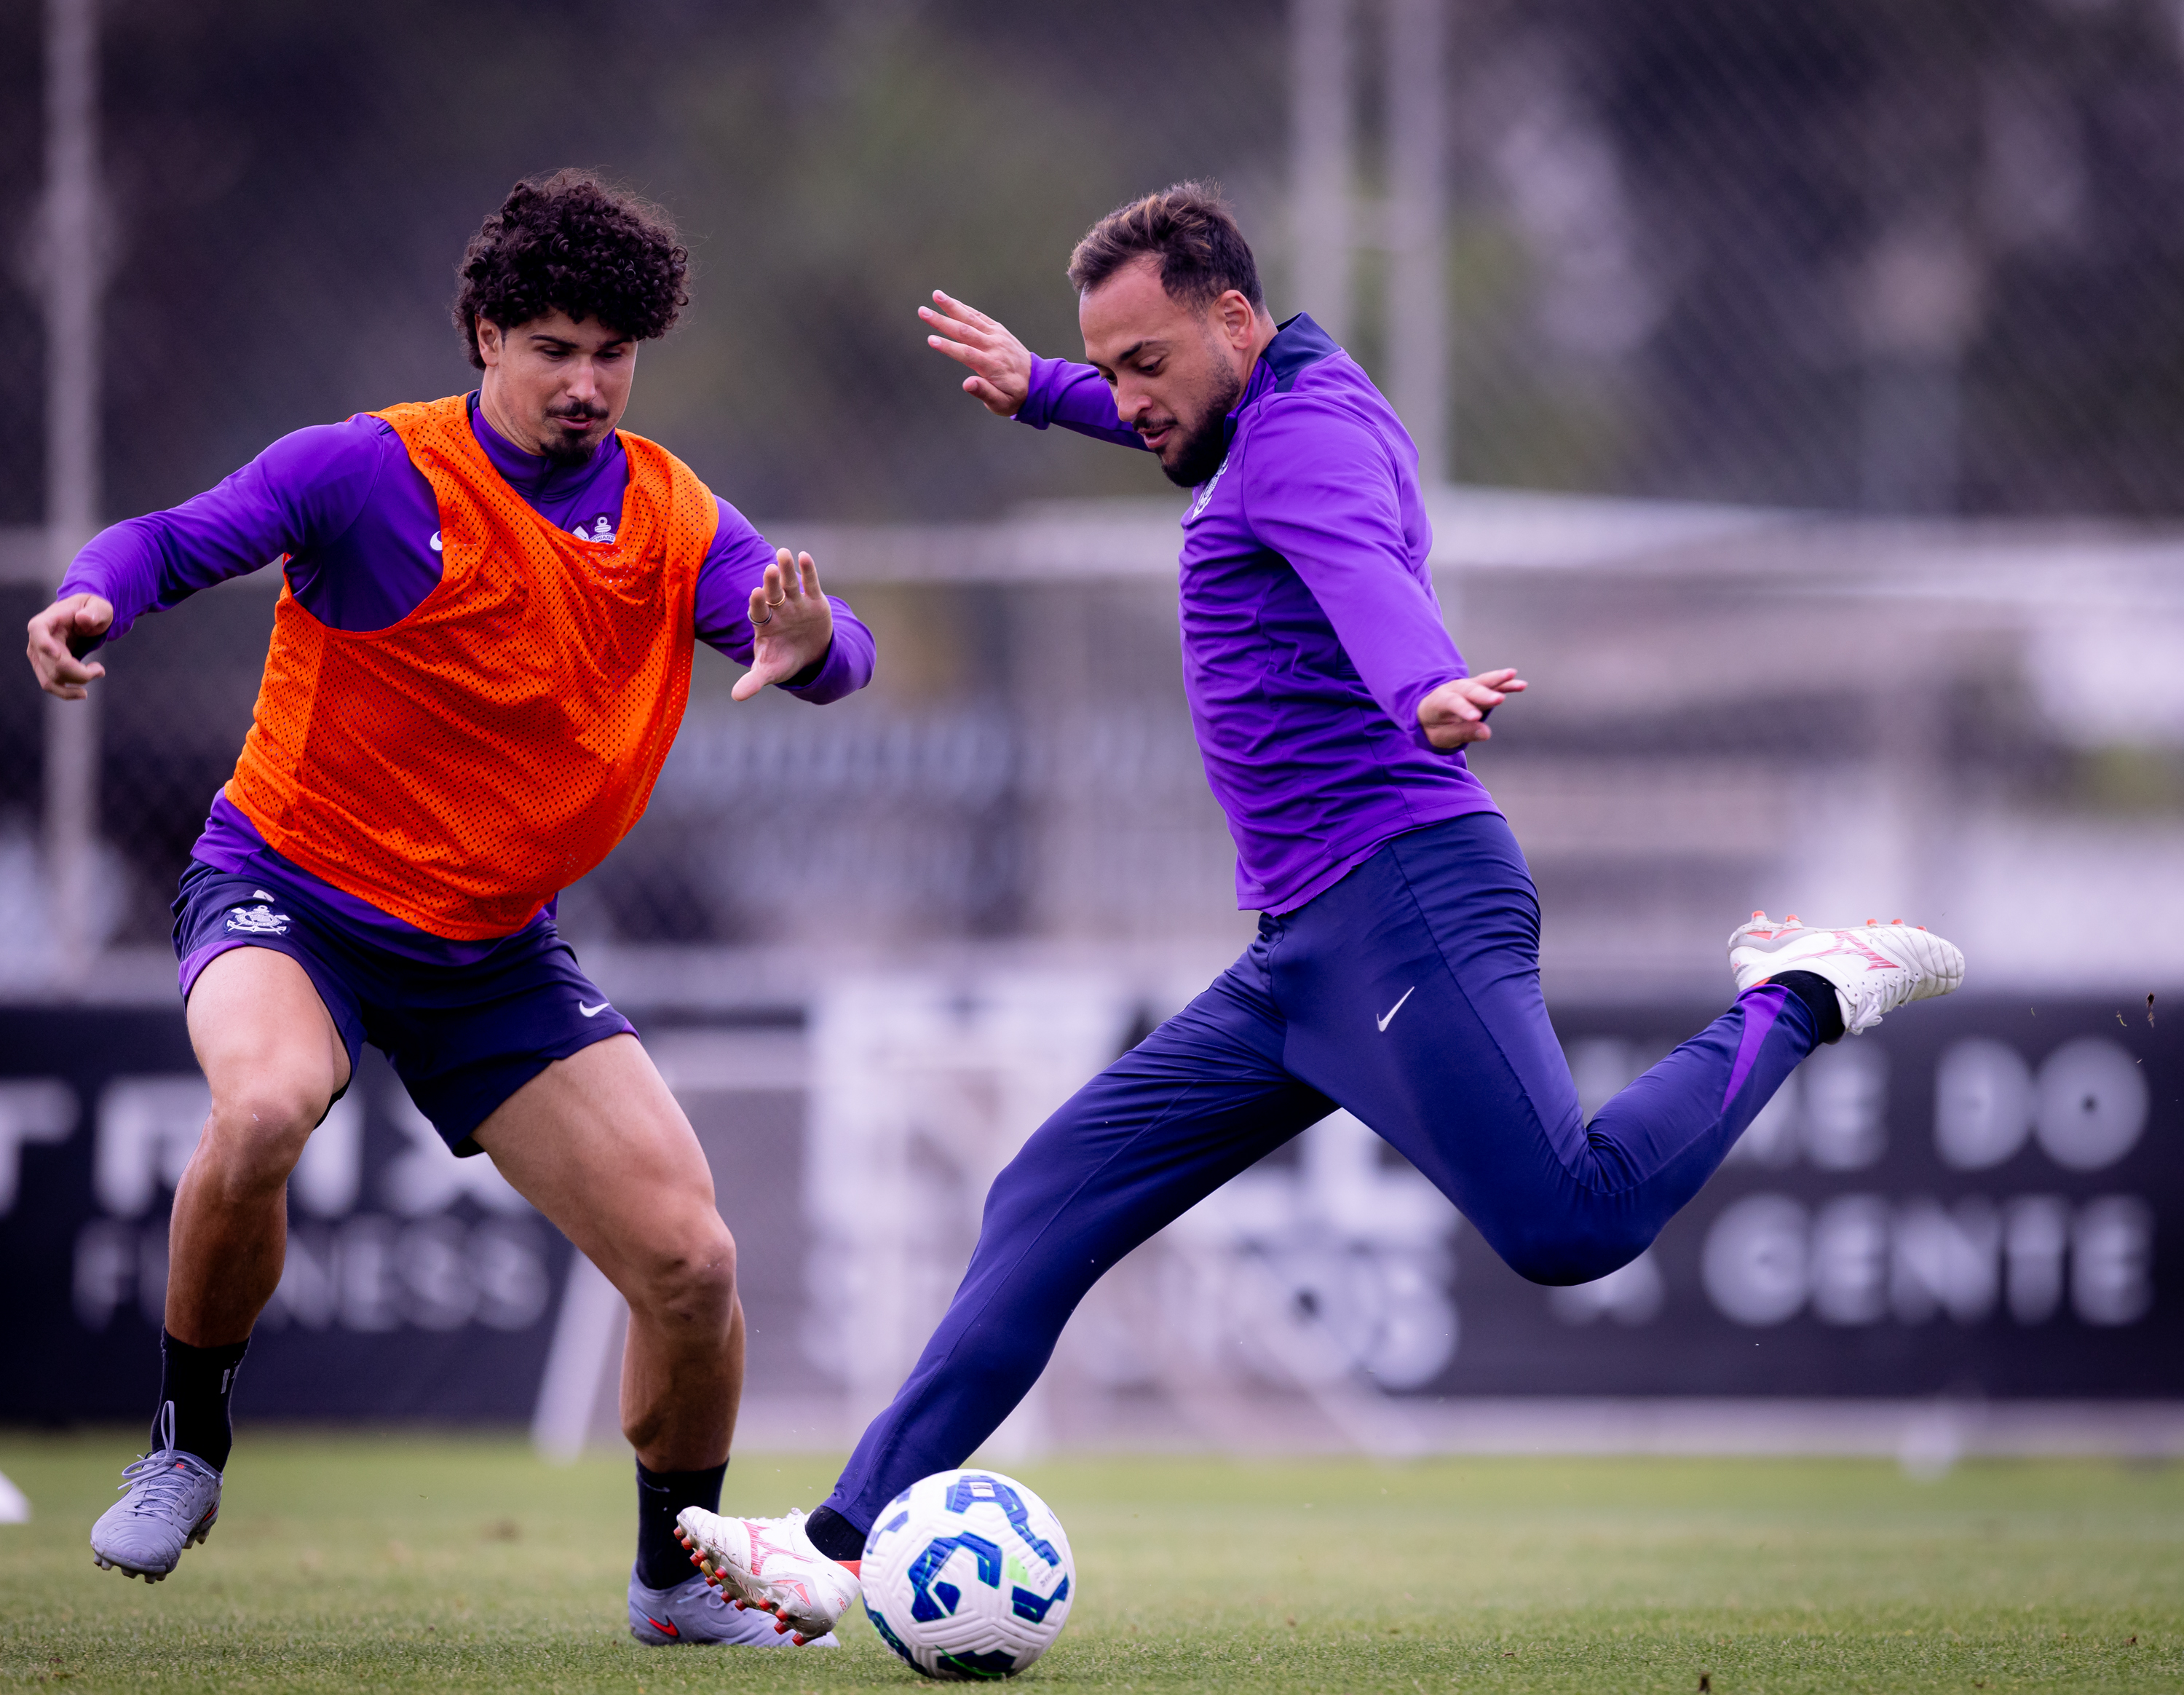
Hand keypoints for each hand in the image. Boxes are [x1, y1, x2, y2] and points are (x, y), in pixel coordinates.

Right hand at [26, 593, 113, 698]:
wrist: (85, 618)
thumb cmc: (91, 609)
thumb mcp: (99, 606)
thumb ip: (94, 612)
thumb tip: (84, 619)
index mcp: (47, 621)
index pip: (38, 630)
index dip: (44, 643)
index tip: (57, 655)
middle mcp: (37, 640)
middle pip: (53, 664)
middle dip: (80, 673)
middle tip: (100, 669)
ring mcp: (38, 656)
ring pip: (51, 679)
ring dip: (77, 682)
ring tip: (97, 673)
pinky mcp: (45, 668)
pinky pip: (50, 686)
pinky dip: (66, 693)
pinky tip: (82, 693)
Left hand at [733, 549, 833, 701]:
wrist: (810, 656)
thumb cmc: (784, 661)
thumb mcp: (770, 672)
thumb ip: (753, 680)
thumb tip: (736, 697)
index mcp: (764, 624)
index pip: (758, 611)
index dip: (757, 603)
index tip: (755, 594)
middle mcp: (777, 609)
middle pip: (772, 593)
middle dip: (771, 583)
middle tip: (769, 569)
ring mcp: (795, 603)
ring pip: (789, 584)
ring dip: (787, 569)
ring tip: (784, 554)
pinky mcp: (813, 600)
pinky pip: (810, 583)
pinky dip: (808, 570)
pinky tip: (804, 556)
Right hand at [919, 290, 1031, 417]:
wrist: (1037, 383)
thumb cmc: (1014, 397)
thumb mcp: (1001, 404)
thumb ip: (985, 393)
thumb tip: (967, 384)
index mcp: (992, 366)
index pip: (967, 354)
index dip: (948, 347)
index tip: (931, 340)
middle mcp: (994, 347)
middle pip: (965, 331)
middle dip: (942, 321)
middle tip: (922, 311)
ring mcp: (997, 336)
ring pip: (972, 319)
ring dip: (952, 306)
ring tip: (935, 295)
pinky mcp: (999, 331)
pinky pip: (980, 317)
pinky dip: (965, 309)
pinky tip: (952, 302)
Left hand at [1418, 668, 1525, 748]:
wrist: (1429, 713)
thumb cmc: (1435, 727)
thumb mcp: (1442, 736)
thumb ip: (1461, 733)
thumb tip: (1486, 733)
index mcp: (1439, 701)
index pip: (1452, 702)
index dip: (1464, 709)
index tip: (1476, 717)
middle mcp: (1453, 689)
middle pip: (1469, 690)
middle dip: (1484, 695)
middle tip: (1498, 700)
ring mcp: (1466, 686)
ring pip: (1482, 682)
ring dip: (1498, 679)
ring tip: (1513, 676)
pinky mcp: (1478, 688)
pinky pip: (1493, 685)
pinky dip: (1506, 684)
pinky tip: (1520, 684)